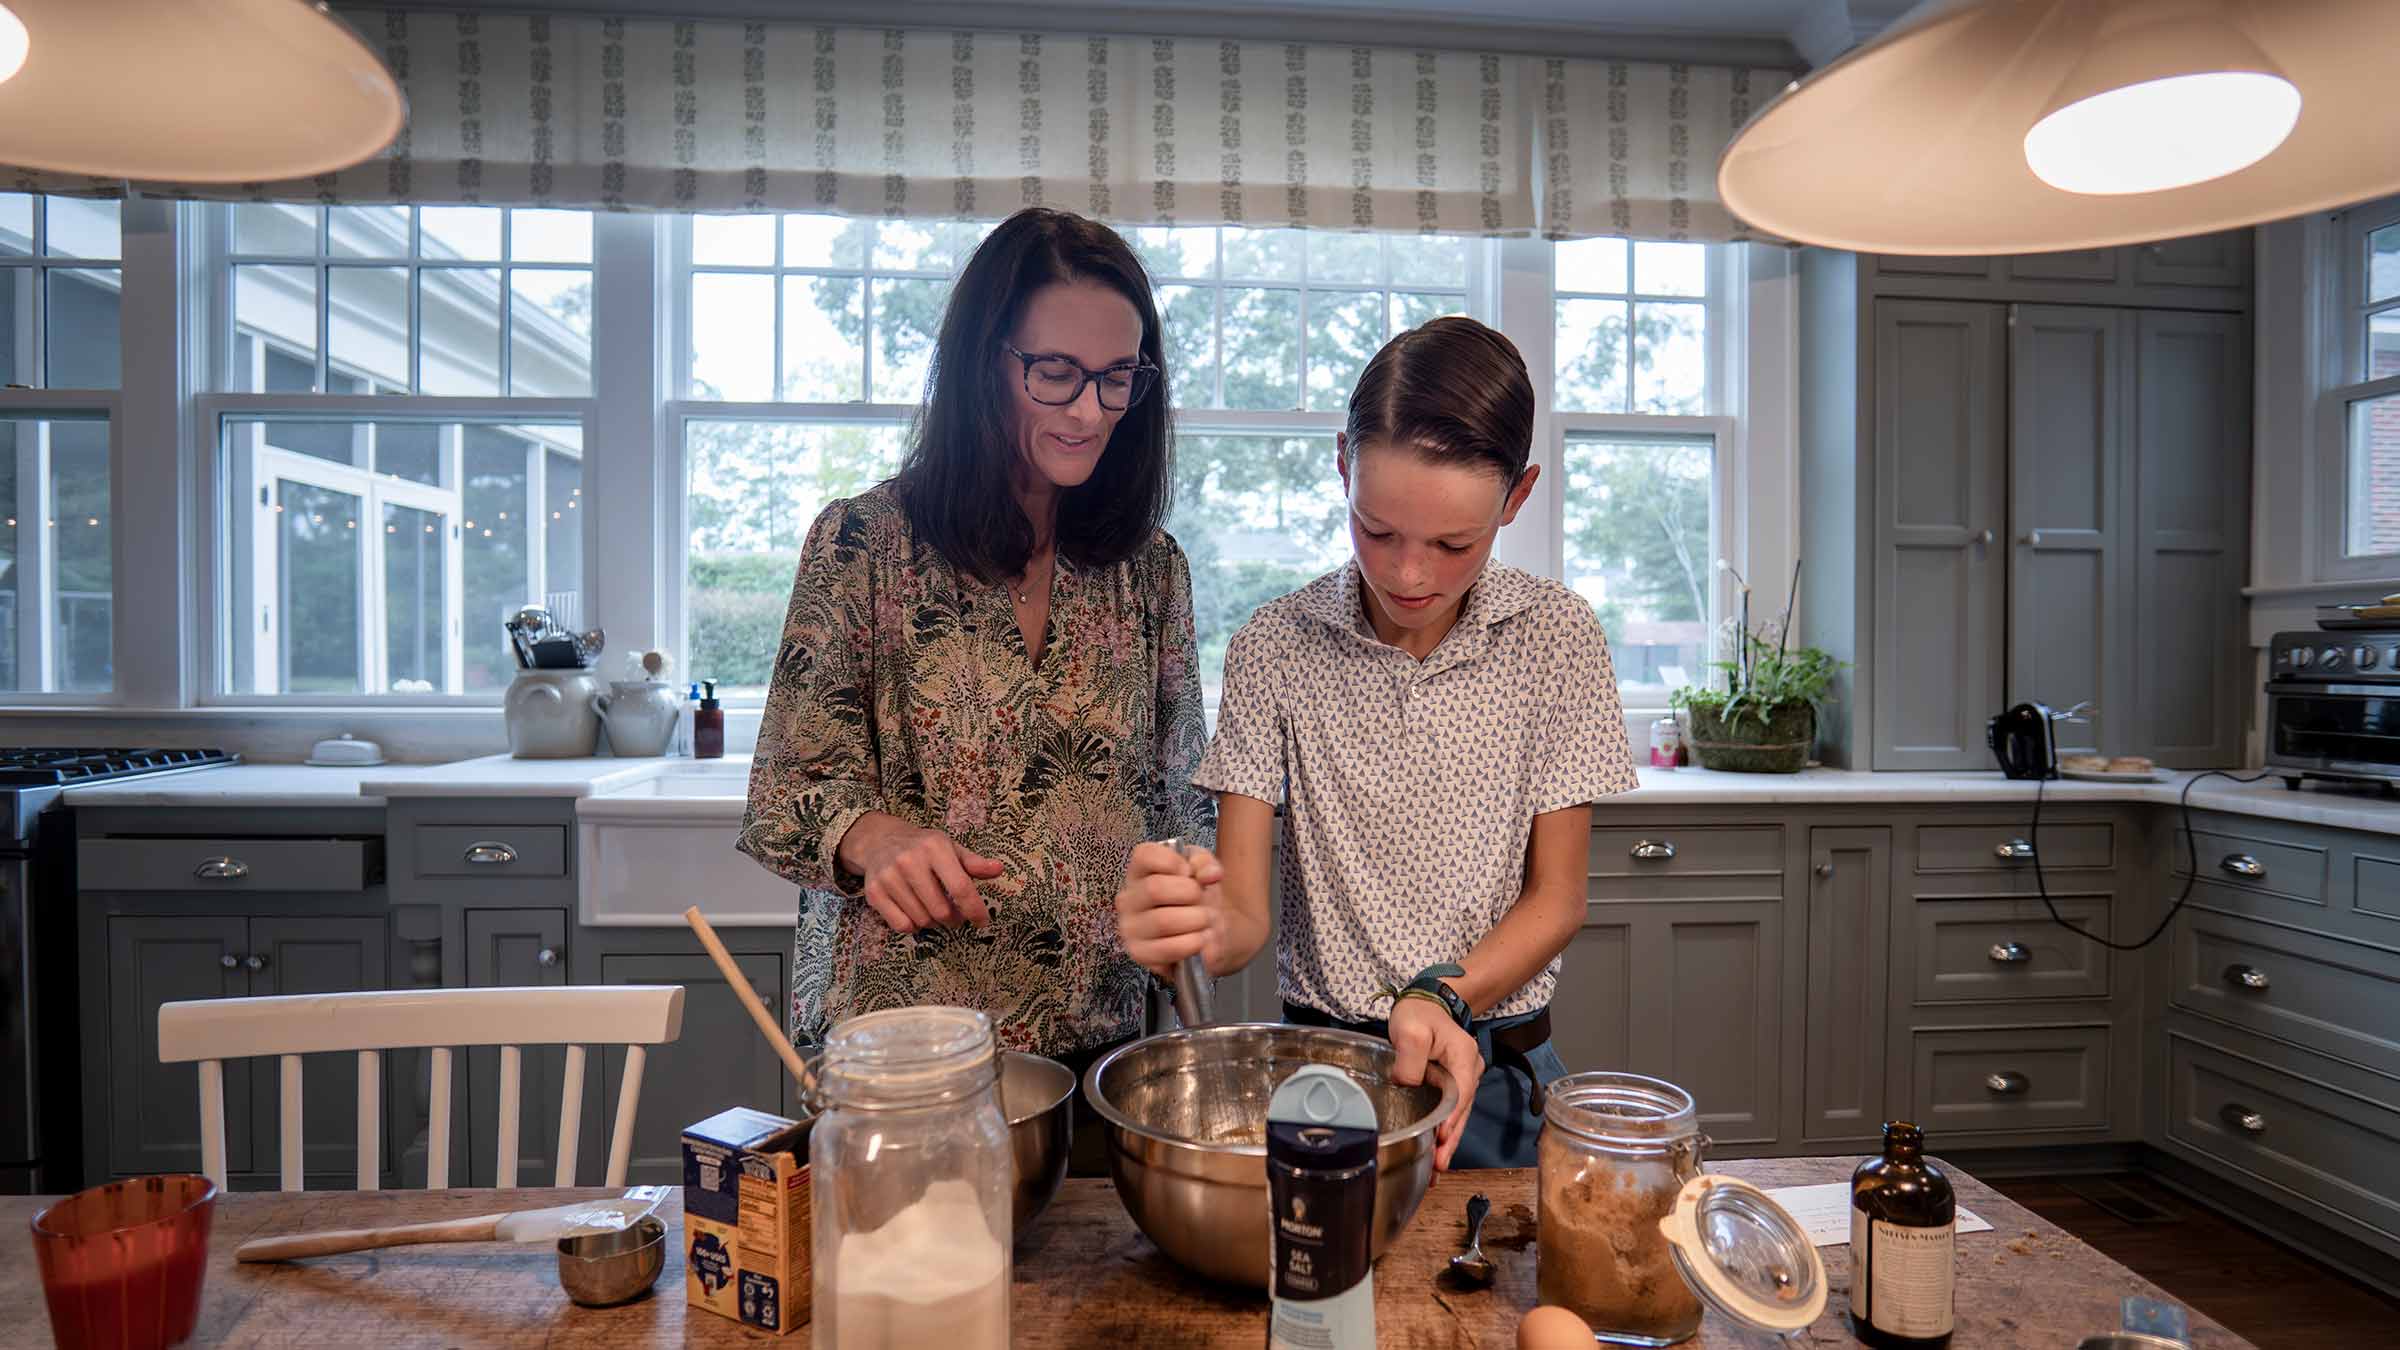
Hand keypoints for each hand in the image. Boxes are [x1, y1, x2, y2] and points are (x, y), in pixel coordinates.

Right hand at [846, 819, 1003, 934]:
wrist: (880, 841)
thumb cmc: (922, 847)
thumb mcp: (950, 848)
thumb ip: (974, 863)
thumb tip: (998, 869)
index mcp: (934, 848)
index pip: (961, 888)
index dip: (975, 910)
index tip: (983, 922)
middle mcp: (909, 861)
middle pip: (941, 910)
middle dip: (954, 919)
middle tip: (956, 916)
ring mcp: (889, 877)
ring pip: (922, 920)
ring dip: (934, 923)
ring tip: (934, 911)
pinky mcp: (874, 892)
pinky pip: (901, 925)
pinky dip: (913, 927)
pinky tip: (916, 913)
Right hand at [1114, 841, 1226, 977]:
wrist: (1208, 932)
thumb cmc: (1197, 896)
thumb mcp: (1204, 870)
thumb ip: (1206, 863)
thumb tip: (1209, 874)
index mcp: (1139, 871)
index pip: (1144, 856)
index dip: (1174, 862)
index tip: (1190, 873)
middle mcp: (1127, 898)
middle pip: (1155, 889)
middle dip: (1190, 894)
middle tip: (1202, 900)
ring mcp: (1130, 928)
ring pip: (1163, 921)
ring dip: (1195, 920)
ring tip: (1205, 921)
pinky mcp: (1140, 954)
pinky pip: (1168, 948)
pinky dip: (1193, 943)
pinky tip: (1201, 939)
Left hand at [1386, 995, 1482, 1171]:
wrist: (1425, 1004)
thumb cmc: (1419, 1014)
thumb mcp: (1411, 1030)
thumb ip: (1410, 1058)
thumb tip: (1406, 1084)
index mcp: (1463, 1058)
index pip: (1460, 1094)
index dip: (1452, 1119)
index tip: (1442, 1140)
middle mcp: (1468, 1071)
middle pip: (1462, 1112)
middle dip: (1450, 1141)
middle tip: (1438, 1167)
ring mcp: (1462, 1080)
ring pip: (1457, 1116)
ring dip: (1447, 1143)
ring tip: (1435, 1170)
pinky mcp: (1451, 1087)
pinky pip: (1449, 1113)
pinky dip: (1443, 1133)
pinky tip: (1434, 1152)